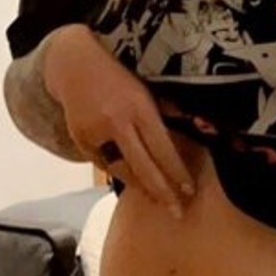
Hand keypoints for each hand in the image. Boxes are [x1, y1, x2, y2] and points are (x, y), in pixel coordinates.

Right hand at [43, 26, 196, 212]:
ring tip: (158, 201)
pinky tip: (134, 180)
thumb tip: (203, 128)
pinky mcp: (80, 139)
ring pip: (122, 170)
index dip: (177, 172)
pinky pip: (104, 163)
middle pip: (143, 167)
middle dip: (163, 192)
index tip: (190, 190)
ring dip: (141, 187)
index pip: (162, 148)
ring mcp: (95, 132)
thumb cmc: (120, 73)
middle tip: (178, 212)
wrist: (72, 63)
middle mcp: (116, 121)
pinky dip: (119, 171)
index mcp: (138, 106)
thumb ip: (170, 109)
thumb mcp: (147, 85)